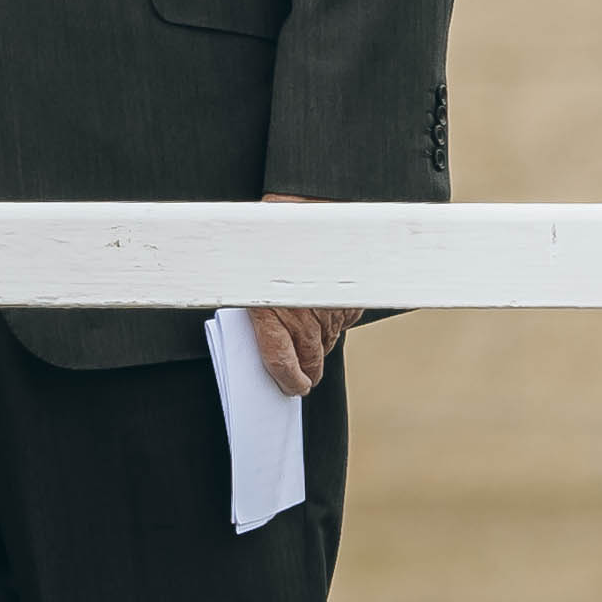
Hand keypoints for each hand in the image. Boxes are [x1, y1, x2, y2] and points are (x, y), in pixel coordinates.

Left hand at [250, 198, 349, 398]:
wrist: (303, 214)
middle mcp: (304, 314)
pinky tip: (326, 308)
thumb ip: (262, 314)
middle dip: (308, 369)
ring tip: (312, 335)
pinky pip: (344, 320)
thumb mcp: (252, 282)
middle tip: (306, 376)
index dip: (289, 381)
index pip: (282, 362)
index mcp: (272, 314)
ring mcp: (329, 308)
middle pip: (311, 357)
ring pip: (329, 340)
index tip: (295, 387)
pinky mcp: (349, 297)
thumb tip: (270, 340)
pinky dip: (336, 320)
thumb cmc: (269, 246)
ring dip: (321, 342)